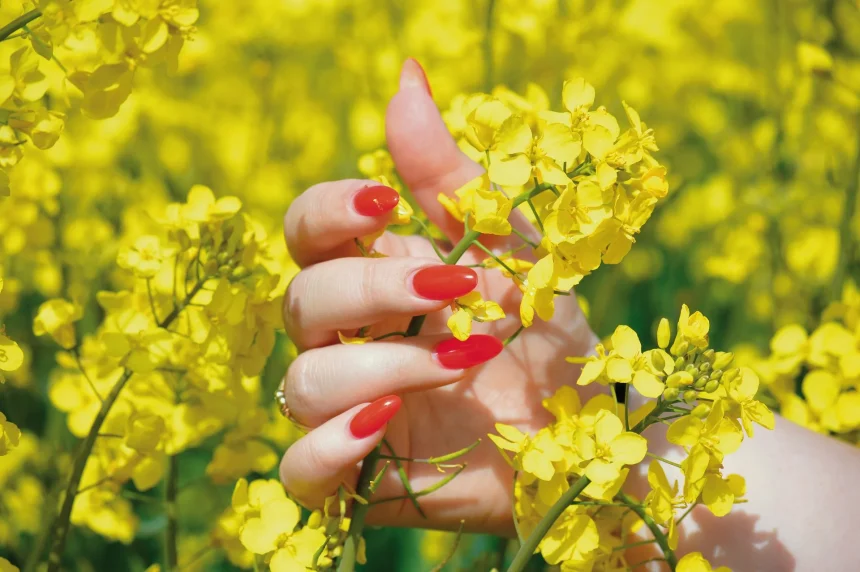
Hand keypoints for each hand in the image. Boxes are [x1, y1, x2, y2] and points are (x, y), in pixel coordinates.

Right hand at [278, 59, 597, 535]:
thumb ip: (448, 176)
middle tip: (456, 292)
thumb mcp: (509, 250)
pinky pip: (299, 470)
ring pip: (299, 383)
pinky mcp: (360, 477)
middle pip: (301, 304)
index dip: (327, 214)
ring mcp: (350, 410)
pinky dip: (327, 449)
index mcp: (375, 280)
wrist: (588, 432)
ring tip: (462, 363)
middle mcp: (349, 342)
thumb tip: (407, 75)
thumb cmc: (543, 335)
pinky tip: (384, 425)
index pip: (305, 234)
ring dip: (378, 367)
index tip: (387, 204)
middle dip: (372, 292)